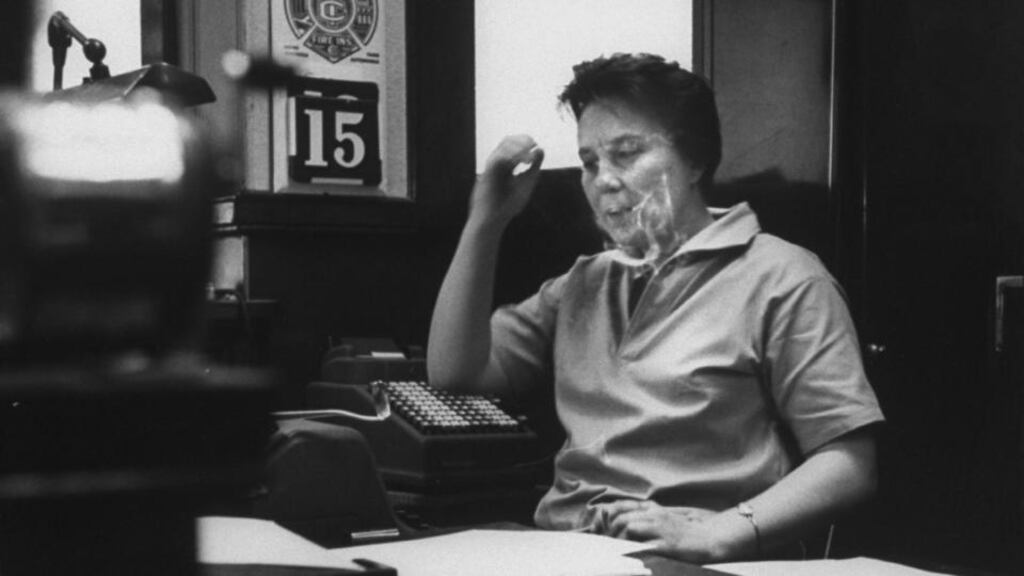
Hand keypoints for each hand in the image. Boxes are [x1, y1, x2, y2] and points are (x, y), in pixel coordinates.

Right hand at [470, 134, 544, 227]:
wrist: (493, 219)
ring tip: (529, 158)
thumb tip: (541, 148)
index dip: (525, 141)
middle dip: (522, 141)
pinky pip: (498, 158)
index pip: (514, 144)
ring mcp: (492, 167)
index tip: (536, 145)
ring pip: (502, 147)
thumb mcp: (527, 182)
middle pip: (508, 141)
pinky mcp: (488, 174)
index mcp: (507, 164)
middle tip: (533, 145)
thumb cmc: (508, 204)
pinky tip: (522, 162)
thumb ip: (534, 167)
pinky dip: (511, 156)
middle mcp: (498, 163)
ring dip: (518, 148)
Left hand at [597, 500, 726, 563]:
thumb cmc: (684, 532)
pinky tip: (627, 555)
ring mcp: (660, 529)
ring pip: (628, 527)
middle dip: (608, 531)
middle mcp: (653, 515)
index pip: (620, 506)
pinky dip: (632, 548)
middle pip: (620, 517)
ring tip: (615, 550)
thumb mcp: (663, 518)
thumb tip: (623, 524)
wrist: (709, 539)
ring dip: (618, 539)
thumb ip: (645, 517)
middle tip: (606, 544)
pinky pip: (644, 545)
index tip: (599, 528)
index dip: (605, 516)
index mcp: (651, 509)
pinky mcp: (666, 544)